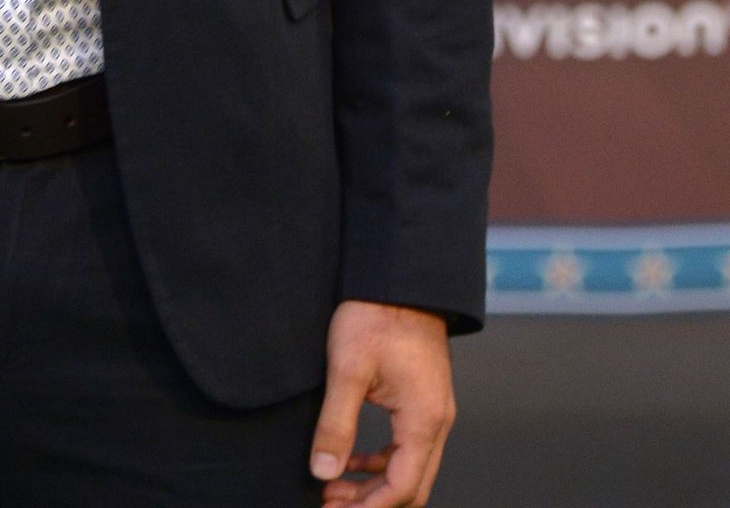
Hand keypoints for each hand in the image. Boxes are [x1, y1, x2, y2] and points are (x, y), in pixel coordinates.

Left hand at [309, 299, 454, 507]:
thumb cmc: (376, 314)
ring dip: (374, 484)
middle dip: (371, 503)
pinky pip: (408, 446)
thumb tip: (323, 472)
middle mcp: (437, 420)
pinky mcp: (424, 398)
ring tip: (333, 485)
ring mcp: (433, 410)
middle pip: (411, 485)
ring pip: (410, 468)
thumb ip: (336, 424)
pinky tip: (353, 459)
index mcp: (424, 419)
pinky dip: (382, 461)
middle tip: (329, 504)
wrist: (398, 276)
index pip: (403, 487)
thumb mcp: (347, 369)